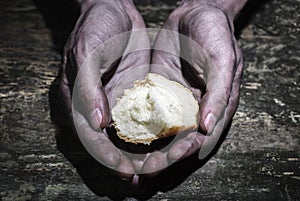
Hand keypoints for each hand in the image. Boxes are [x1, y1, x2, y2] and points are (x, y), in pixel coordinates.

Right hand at [59, 0, 149, 180]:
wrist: (113, 9)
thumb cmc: (95, 28)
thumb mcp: (86, 54)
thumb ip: (89, 88)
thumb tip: (98, 123)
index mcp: (80, 102)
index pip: (91, 138)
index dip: (107, 157)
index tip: (127, 171)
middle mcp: (99, 107)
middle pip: (113, 143)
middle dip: (131, 162)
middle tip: (152, 175)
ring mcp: (118, 102)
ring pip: (131, 135)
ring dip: (146, 152)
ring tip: (165, 165)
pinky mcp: (135, 94)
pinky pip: (146, 118)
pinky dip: (157, 132)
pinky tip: (171, 142)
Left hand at [143, 0, 245, 174]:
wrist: (196, 12)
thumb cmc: (216, 33)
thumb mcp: (223, 59)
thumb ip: (219, 93)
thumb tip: (206, 127)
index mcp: (215, 106)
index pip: (200, 138)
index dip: (183, 153)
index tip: (164, 163)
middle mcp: (195, 109)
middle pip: (179, 141)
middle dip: (162, 157)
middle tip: (143, 170)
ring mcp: (176, 101)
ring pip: (162, 131)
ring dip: (148, 148)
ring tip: (130, 161)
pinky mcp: (160, 90)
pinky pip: (149, 111)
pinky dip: (139, 124)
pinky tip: (124, 134)